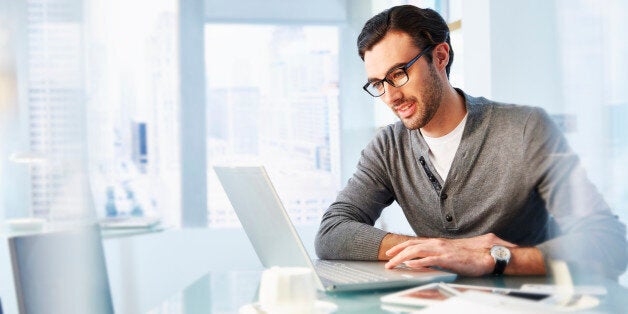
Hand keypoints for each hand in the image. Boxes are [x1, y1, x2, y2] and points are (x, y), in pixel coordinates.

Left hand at [384, 233, 517, 275]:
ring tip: (392, 264)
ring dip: (402, 258)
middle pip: (411, 246)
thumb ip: (438, 255)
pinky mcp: (448, 259)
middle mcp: (437, 244)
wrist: (487, 255)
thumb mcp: (450, 254)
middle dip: (396, 252)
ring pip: (416, 251)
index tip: (391, 251)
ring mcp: (442, 250)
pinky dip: (418, 262)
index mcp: (438, 243)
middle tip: (386, 259)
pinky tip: (410, 265)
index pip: (415, 242)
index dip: (401, 246)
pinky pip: (430, 260)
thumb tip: (426, 259)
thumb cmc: (471, 255)